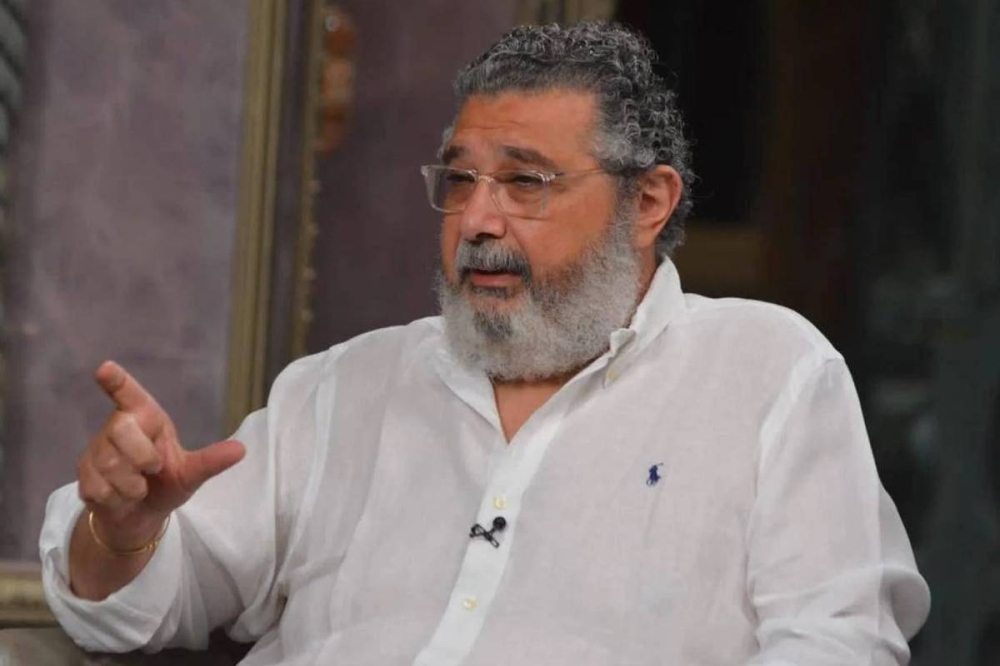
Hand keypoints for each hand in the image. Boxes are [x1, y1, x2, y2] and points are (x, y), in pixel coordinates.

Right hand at [77, 361, 245, 550]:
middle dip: (142, 455)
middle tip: (153, 469)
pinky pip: (99, 486)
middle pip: (121, 429)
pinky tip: (121, 498)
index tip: (106, 367)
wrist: (139, 517)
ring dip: (132, 485)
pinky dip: (117, 499)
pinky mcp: (83, 475)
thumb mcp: (191, 474)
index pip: (129, 394)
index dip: (117, 381)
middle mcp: (118, 427)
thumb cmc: (166, 484)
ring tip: (139, 487)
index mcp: (146, 418)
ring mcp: (96, 450)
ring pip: (110, 463)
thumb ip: (210, 461)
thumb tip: (241, 449)